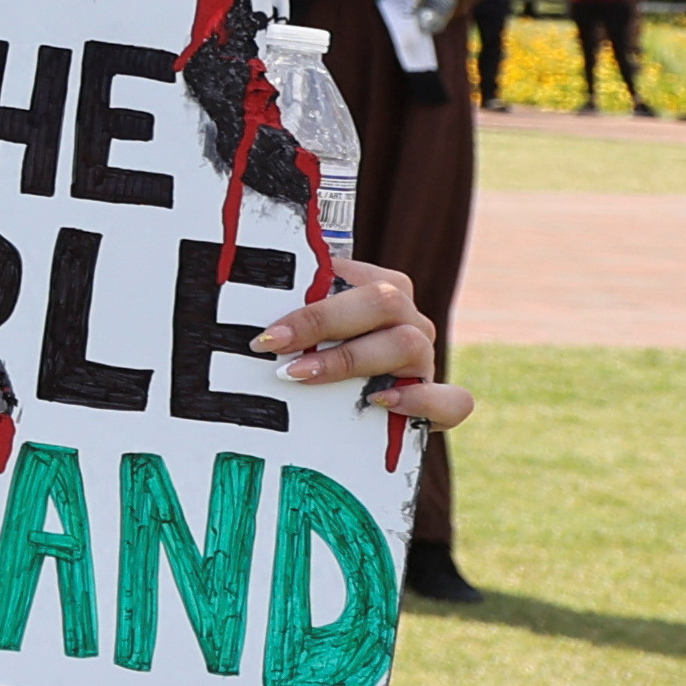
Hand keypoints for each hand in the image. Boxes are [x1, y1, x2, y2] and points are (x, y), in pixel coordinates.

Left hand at [250, 253, 469, 427]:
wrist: (349, 410)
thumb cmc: (314, 354)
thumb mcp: (301, 328)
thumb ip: (288, 307)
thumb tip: (232, 306)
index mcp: (379, 286)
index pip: (354, 276)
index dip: (312, 304)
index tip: (268, 332)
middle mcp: (408, 318)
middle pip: (384, 302)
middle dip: (324, 323)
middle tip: (276, 347)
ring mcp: (426, 358)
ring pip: (411, 343)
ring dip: (352, 360)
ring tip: (304, 376)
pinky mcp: (440, 401)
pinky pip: (452, 399)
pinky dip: (422, 401)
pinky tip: (380, 403)